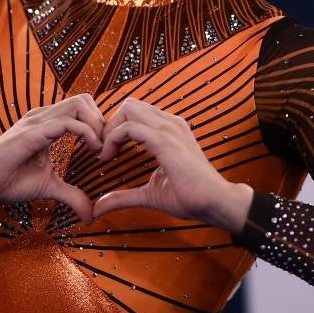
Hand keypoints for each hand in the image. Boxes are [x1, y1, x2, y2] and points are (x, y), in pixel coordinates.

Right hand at [0, 94, 103, 223]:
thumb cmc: (7, 180)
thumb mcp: (48, 187)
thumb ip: (72, 195)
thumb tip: (91, 215)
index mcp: (48, 123)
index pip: (84, 108)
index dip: (101, 125)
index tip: (106, 151)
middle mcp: (44, 116)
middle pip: (85, 99)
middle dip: (103, 121)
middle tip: (106, 149)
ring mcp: (37, 122)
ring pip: (79, 104)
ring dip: (98, 126)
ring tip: (100, 151)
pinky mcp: (31, 133)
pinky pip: (66, 123)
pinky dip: (87, 134)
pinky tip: (92, 151)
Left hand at [91, 99, 253, 233]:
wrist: (214, 202)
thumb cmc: (189, 197)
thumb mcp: (149, 194)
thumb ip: (123, 196)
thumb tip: (98, 208)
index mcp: (169, 129)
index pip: (136, 112)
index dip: (116, 128)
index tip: (108, 152)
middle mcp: (170, 123)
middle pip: (129, 104)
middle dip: (110, 123)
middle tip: (105, 150)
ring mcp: (169, 129)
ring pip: (128, 108)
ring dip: (110, 129)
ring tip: (106, 153)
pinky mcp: (165, 141)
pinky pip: (130, 127)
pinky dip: (113, 138)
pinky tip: (109, 157)